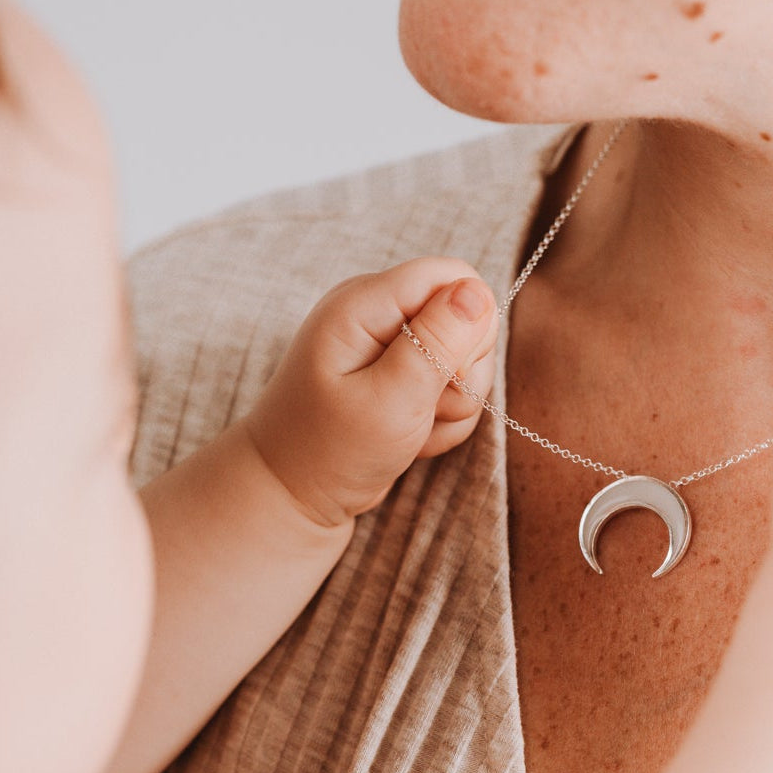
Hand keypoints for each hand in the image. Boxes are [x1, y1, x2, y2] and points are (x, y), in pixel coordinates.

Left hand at [242, 257, 498, 526]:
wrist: (293, 496)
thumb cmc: (330, 452)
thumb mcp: (391, 401)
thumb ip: (437, 343)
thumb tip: (479, 291)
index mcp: (364, 303)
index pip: (453, 276)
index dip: (469, 324)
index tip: (448, 375)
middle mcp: (379, 313)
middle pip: (466, 317)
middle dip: (461, 374)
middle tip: (422, 410)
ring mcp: (390, 344)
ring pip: (465, 358)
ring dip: (452, 405)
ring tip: (410, 430)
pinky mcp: (400, 372)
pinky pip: (451, 386)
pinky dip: (441, 419)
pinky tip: (409, 438)